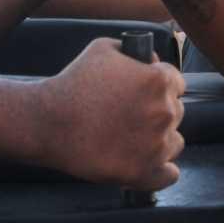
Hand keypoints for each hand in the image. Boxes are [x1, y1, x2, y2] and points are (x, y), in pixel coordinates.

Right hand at [36, 38, 184, 190]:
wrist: (47, 120)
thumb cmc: (73, 83)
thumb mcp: (103, 48)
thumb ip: (136, 51)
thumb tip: (153, 62)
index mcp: (158, 81)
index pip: (176, 82)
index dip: (157, 85)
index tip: (141, 92)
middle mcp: (164, 112)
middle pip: (176, 112)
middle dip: (156, 111)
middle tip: (128, 113)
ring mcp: (156, 145)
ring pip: (174, 142)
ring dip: (159, 139)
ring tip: (130, 137)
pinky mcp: (143, 172)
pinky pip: (169, 174)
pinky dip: (160, 170)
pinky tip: (144, 161)